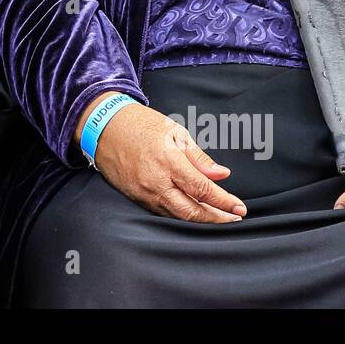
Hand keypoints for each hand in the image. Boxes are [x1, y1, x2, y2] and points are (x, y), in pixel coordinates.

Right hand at [89, 99, 246, 222]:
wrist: (104, 127)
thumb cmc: (140, 124)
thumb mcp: (175, 132)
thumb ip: (199, 158)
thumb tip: (221, 174)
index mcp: (169, 161)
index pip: (203, 189)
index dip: (224, 202)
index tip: (240, 208)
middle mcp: (156, 181)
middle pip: (191, 211)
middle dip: (216, 218)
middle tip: (233, 217)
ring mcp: (143, 192)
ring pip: (176, 215)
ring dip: (199, 218)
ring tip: (217, 215)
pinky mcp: (135, 197)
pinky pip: (162, 211)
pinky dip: (180, 214)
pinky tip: (191, 210)